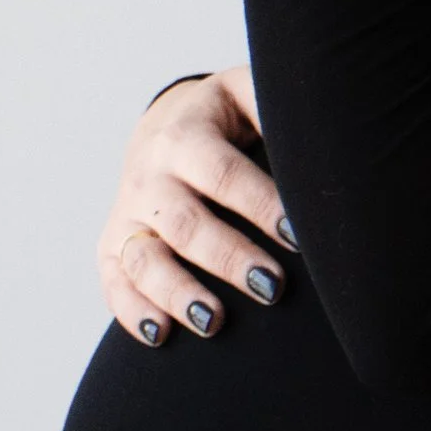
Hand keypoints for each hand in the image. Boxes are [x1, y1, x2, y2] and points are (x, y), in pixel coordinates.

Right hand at [99, 67, 293, 345]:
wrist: (164, 125)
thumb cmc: (225, 118)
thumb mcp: (245, 94)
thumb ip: (271, 103)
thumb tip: (318, 125)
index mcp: (186, 136)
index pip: (222, 173)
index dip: (259, 204)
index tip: (299, 236)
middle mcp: (150, 176)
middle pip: (185, 222)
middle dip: (228, 257)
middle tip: (272, 288)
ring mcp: (128, 213)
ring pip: (144, 258)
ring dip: (177, 293)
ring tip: (215, 323)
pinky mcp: (113, 244)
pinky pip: (114, 281)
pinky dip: (132, 311)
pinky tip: (161, 335)